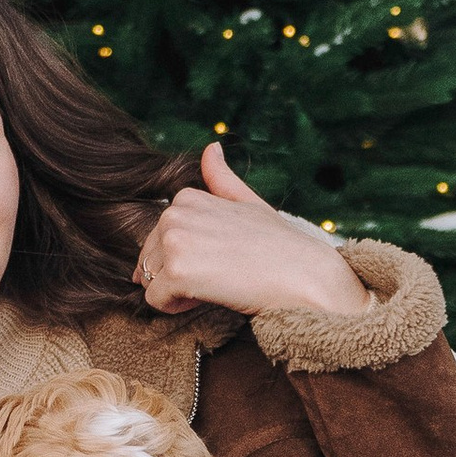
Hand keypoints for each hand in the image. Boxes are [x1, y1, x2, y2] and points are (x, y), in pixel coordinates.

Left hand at [135, 141, 372, 322]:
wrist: (306, 278)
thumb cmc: (281, 247)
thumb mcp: (250, 204)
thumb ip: (222, 181)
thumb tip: (211, 148)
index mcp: (187, 198)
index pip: (160, 240)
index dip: (188, 257)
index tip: (221, 259)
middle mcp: (174, 213)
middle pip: (150, 260)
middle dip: (178, 275)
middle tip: (222, 274)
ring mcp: (175, 241)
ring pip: (150, 280)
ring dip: (178, 292)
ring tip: (218, 284)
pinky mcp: (177, 272)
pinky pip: (155, 301)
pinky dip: (178, 308)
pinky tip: (211, 296)